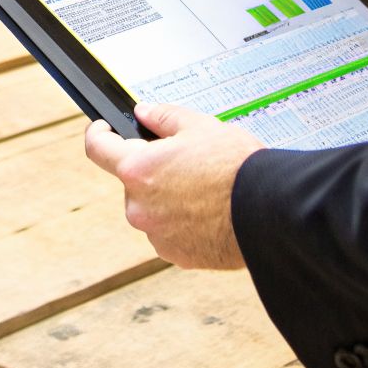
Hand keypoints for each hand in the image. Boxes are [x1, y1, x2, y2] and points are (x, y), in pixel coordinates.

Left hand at [84, 103, 266, 269]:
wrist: (271, 213)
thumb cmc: (237, 168)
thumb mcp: (200, 126)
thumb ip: (163, 117)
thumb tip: (144, 113)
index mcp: (138, 170)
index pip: (97, 148)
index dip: (98, 134)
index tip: (104, 129)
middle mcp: (138, 206)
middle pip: (132, 181)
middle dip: (152, 170)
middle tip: (186, 163)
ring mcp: (155, 234)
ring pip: (152, 209)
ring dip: (168, 198)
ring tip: (206, 190)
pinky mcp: (176, 255)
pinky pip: (170, 233)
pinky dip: (183, 223)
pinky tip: (211, 213)